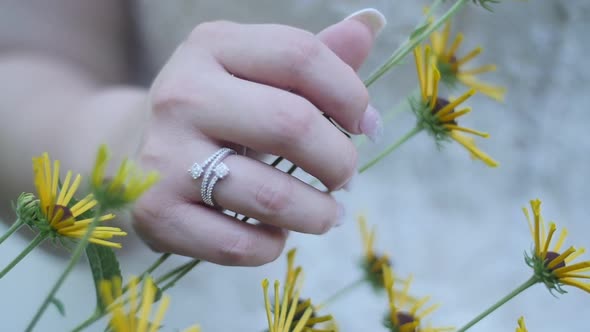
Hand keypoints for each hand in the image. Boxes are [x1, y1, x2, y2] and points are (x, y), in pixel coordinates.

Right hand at [132, 9, 384, 265]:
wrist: (130, 147)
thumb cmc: (214, 109)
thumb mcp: (252, 71)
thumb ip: (309, 57)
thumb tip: (369, 25)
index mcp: (211, 46)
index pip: (300, 56)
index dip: (350, 94)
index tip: (365, 125)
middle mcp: (181, 96)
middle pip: (291, 125)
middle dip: (339, 160)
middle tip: (344, 176)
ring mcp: (163, 158)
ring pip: (271, 196)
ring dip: (317, 213)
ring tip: (325, 213)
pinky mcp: (156, 214)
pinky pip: (239, 245)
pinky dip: (272, 246)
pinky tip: (276, 233)